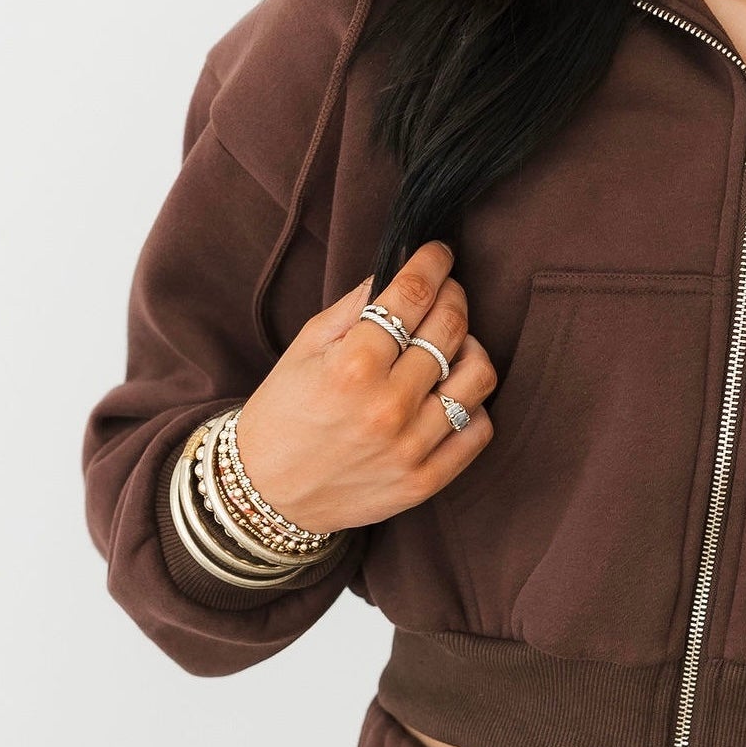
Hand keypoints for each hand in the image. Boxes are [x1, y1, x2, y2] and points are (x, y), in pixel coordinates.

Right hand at [232, 241, 496, 534]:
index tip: (439, 254)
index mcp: (352, 366)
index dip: (433, 264)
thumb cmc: (283, 411)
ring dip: (471, 348)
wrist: (266, 492)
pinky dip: (473, 404)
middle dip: (454, 296)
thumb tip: (399, 269)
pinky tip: (449, 394)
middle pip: (451, 328)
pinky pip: (479, 429)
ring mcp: (411, 447)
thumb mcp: (305, 347)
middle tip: (445, 292)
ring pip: (478, 376)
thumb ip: (354, 306)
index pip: (413, 295)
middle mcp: (388, 406)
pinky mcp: (426, 480)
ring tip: (452, 346)